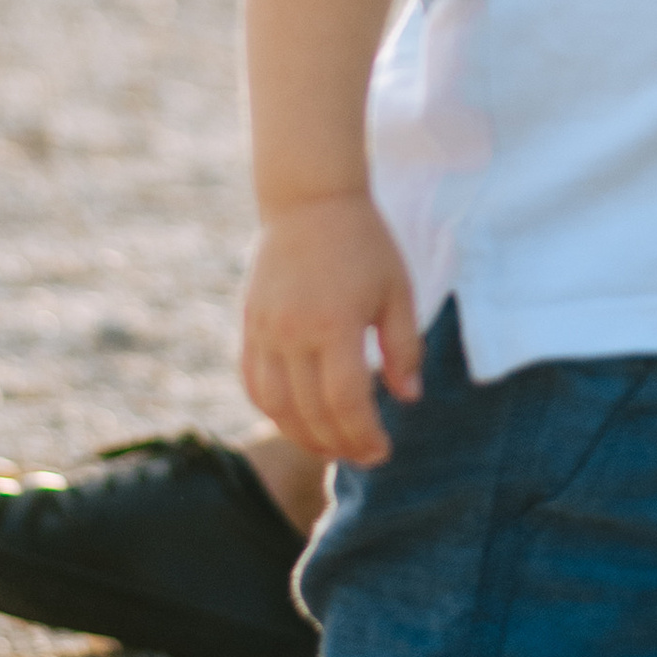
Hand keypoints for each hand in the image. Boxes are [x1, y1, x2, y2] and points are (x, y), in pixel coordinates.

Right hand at [241, 193, 420, 469]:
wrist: (309, 200)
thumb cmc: (364, 243)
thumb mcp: (398, 291)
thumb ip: (404, 347)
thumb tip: (407, 398)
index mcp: (335, 324)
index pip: (345, 401)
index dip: (364, 435)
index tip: (383, 450)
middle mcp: (292, 332)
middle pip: (310, 412)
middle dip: (340, 444)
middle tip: (364, 456)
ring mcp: (264, 330)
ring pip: (274, 406)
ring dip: (303, 436)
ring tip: (331, 446)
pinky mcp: (249, 325)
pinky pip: (253, 382)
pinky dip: (272, 410)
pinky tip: (297, 421)